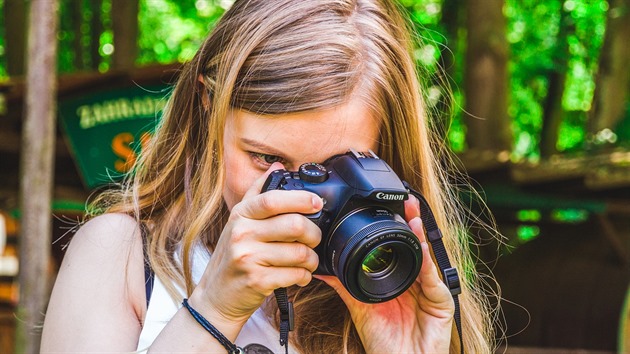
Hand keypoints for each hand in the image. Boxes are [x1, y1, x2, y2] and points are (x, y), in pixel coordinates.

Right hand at [190, 163, 322, 329]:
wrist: (216, 296)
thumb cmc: (233, 257)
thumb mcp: (238, 222)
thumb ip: (257, 193)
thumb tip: (278, 166)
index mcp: (240, 214)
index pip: (273, 199)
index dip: (300, 199)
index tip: (317, 203)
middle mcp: (242, 233)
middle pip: (294, 225)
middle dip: (314, 234)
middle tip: (314, 239)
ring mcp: (248, 257)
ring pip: (299, 252)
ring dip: (312, 259)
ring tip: (308, 261)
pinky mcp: (257, 280)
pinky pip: (295, 274)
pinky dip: (304, 276)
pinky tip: (299, 275)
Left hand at [316, 195, 454, 353]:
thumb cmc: (383, 340)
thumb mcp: (360, 307)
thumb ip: (343, 285)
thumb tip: (322, 269)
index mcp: (401, 280)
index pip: (401, 247)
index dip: (399, 226)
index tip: (392, 205)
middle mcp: (418, 282)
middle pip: (417, 247)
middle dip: (413, 222)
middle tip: (407, 200)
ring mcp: (431, 291)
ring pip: (426, 258)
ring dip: (420, 236)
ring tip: (413, 216)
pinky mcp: (442, 303)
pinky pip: (433, 279)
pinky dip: (426, 263)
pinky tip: (420, 247)